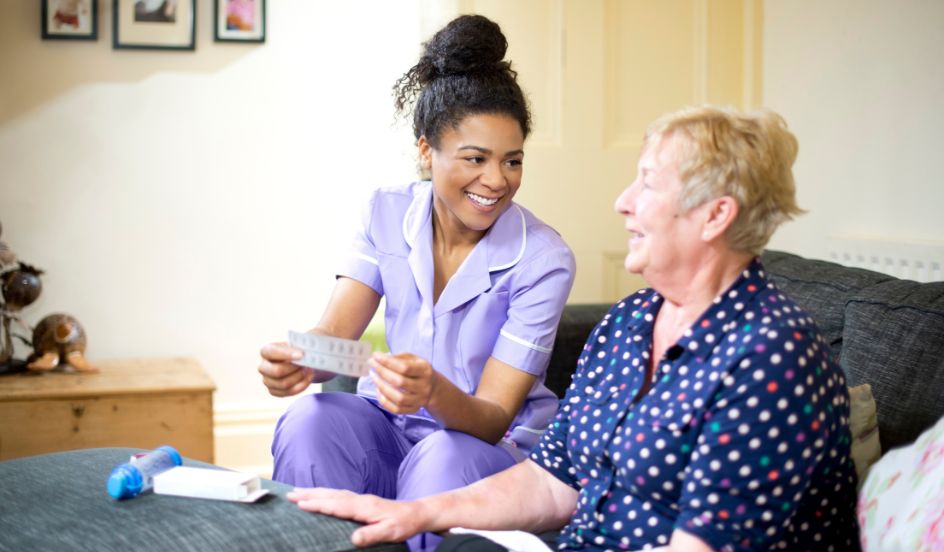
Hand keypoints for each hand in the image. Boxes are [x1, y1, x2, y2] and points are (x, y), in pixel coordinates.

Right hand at [258, 342, 312, 396]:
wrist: (298, 361)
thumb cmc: (296, 350)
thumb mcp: (296, 344)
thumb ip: (299, 345)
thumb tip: (307, 349)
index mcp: (266, 351)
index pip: (272, 352)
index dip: (286, 354)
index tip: (301, 355)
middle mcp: (263, 367)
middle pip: (277, 371)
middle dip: (294, 368)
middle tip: (307, 364)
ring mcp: (267, 380)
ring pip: (284, 384)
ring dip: (300, 377)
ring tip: (308, 370)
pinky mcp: (274, 391)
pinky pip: (288, 392)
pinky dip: (302, 385)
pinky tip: (308, 377)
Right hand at [287, 488, 425, 546]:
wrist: (415, 513)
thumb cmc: (402, 524)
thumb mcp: (389, 532)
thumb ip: (371, 535)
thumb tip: (353, 539)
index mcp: (363, 507)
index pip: (336, 505)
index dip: (318, 504)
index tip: (299, 503)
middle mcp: (359, 499)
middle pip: (330, 495)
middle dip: (309, 494)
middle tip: (289, 494)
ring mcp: (360, 498)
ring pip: (332, 493)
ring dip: (314, 492)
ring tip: (297, 492)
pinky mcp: (361, 501)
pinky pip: (338, 494)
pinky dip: (325, 493)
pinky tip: (320, 495)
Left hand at [369, 352, 438, 413]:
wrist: (433, 387)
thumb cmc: (418, 369)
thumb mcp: (413, 358)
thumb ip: (398, 358)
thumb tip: (379, 359)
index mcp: (425, 370)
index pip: (405, 367)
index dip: (387, 362)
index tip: (375, 356)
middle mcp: (424, 386)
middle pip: (400, 382)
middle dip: (382, 372)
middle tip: (371, 364)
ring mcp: (420, 400)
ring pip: (398, 398)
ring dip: (382, 387)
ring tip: (373, 376)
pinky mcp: (414, 409)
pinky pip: (396, 409)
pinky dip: (384, 401)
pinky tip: (378, 390)